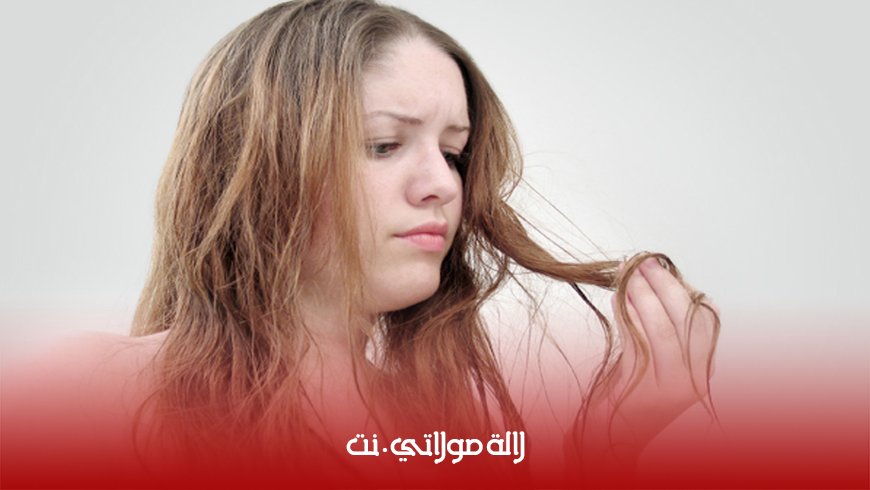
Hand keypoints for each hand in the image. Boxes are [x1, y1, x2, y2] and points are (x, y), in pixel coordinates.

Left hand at [572, 256, 718, 482]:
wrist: (609, 438)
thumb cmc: (629, 395)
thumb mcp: (654, 360)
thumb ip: (658, 326)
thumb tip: (648, 279)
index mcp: (703, 369)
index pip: (705, 318)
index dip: (682, 286)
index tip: (660, 265)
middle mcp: (694, 378)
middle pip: (686, 317)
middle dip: (663, 282)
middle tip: (643, 261)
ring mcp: (670, 384)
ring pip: (661, 326)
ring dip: (641, 292)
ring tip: (626, 273)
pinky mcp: (643, 387)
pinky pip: (637, 340)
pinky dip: (627, 313)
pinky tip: (618, 298)